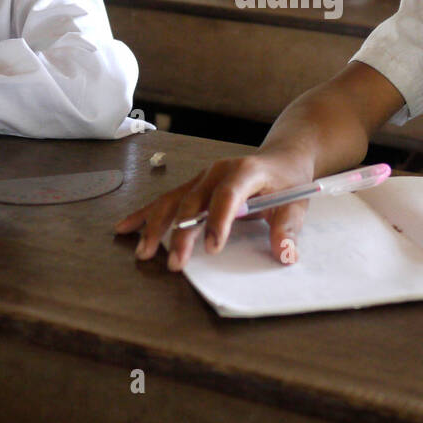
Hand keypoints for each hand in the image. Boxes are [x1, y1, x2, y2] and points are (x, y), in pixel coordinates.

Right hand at [115, 150, 315, 270]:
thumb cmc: (287, 181)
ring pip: (173, 200)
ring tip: (144, 252)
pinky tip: (126, 227)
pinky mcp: (193, 185)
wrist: (281, 158)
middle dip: (183, 233)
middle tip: (177, 263)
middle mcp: (218, 171)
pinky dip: (145, 214)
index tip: (213, 248)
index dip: (219, 220)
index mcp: (245, 171)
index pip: (228, 195)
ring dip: (156, 226)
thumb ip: (288, 228)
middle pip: (194, 201)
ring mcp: (202, 177)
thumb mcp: (296, 203)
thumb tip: (284, 253)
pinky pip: (167, 199)